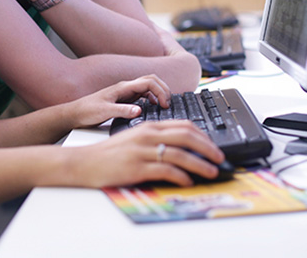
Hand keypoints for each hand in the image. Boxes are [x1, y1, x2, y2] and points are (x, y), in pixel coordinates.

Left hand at [68, 75, 170, 128]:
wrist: (74, 114)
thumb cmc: (87, 111)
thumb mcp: (104, 112)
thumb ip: (122, 111)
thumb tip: (140, 110)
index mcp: (123, 87)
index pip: (149, 81)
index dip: (161, 91)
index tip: (165, 105)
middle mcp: (126, 88)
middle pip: (152, 80)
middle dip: (164, 89)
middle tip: (169, 104)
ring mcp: (126, 93)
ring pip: (148, 87)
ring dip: (159, 93)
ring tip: (164, 106)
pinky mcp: (125, 100)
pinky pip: (143, 95)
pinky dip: (153, 98)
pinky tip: (153, 108)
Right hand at [70, 120, 225, 187]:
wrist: (87, 161)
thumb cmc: (112, 152)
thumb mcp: (135, 138)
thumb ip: (156, 139)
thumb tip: (181, 148)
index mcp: (149, 126)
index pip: (183, 124)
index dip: (203, 135)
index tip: (213, 146)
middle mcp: (147, 135)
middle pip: (185, 135)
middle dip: (208, 147)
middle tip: (220, 158)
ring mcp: (142, 151)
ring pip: (180, 153)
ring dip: (200, 164)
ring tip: (211, 172)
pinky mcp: (137, 167)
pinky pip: (166, 170)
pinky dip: (181, 176)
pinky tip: (188, 182)